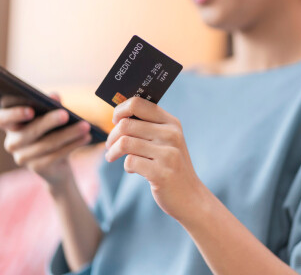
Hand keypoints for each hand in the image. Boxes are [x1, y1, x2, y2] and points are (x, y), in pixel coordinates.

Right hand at [0, 93, 92, 186]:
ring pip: (47, 144)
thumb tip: (53, 97)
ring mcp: (23, 157)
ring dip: (69, 134)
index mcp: (11, 125)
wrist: (57, 163)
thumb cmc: (51, 131)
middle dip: (49, 122)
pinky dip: (73, 145)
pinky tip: (86, 137)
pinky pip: (56, 155)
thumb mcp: (50, 116)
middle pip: (29, 132)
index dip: (14, 114)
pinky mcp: (37, 168)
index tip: (31, 110)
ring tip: (85, 126)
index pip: (2, 119)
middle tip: (66, 114)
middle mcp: (12, 142)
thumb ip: (50, 105)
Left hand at [105, 97, 207, 222]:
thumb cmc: (171, 166)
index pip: (138, 104)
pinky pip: (130, 162)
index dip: (120, 110)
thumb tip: (118, 115)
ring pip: (125, 143)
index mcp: (171, 122)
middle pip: (126, 125)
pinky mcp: (161, 173)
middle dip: (112, 136)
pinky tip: (133, 170)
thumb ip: (148, 126)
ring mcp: (168, 154)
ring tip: (112, 157)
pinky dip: (126, 167)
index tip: (115, 121)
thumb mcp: (167, 141)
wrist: (190, 197)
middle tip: (110, 146)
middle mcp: (171, 134)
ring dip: (112, 151)